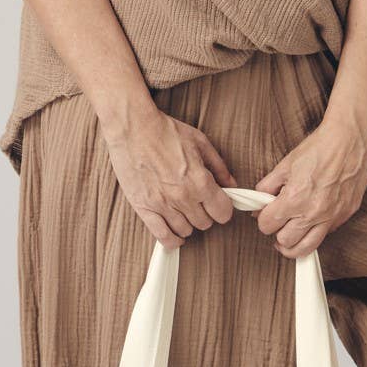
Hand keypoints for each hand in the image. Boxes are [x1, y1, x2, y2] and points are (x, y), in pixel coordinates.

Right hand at [101, 102, 237, 249]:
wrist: (132, 126)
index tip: (217, 204)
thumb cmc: (166, 131)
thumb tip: (233, 186)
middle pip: (205, 224)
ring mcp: (163, 205)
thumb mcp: (200, 142)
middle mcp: (183, 197)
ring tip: (182, 211)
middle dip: (204, 214)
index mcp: (200, 181)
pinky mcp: (144, 208)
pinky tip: (174, 233)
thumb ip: (219, 167)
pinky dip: (171, 239)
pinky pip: (163, 237)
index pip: (222, 213)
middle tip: (197, 202)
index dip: (222, 209)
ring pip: (186, 231)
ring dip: (187, 223)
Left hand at [254, 113, 366, 257]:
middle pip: (285, 241)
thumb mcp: (286, 164)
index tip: (266, 215)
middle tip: (279, 225)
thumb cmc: (320, 147)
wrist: (350, 138)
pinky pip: (325, 234)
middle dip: (277, 234)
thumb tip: (259, 204)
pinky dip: (316, 231)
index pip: (267, 225)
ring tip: (291, 238)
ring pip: (306, 248)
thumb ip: (268, 187)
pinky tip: (313, 220)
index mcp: (294, 198)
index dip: (263, 220)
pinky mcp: (345, 215)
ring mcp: (331, 216)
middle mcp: (312, 212)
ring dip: (295, 245)